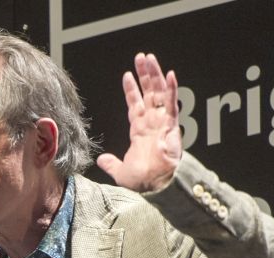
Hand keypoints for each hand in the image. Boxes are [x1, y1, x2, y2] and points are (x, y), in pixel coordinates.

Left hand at [96, 53, 182, 192]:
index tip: (127, 75)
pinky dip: (172, 89)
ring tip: (149, 58)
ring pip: (159, 93)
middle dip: (144, 75)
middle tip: (141, 57)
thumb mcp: (120, 172)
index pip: (135, 105)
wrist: (152, 186)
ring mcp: (161, 122)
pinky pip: (172, 104)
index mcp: (140, 131)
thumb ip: (111, 163)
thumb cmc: (141, 182)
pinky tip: (170, 74)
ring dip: (155, 75)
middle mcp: (152, 123)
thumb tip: (101, 160)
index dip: (131, 90)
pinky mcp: (171, 125)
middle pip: (148, 93)